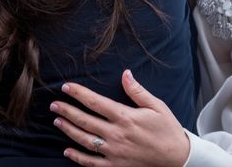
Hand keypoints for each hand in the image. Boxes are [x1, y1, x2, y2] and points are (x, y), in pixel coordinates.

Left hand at [50, 70, 188, 166]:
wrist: (178, 159)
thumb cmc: (167, 130)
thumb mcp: (156, 106)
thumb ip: (137, 90)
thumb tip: (125, 73)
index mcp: (126, 117)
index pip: (95, 102)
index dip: (79, 94)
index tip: (66, 87)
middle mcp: (117, 135)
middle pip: (85, 120)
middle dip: (67, 111)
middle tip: (54, 104)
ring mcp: (114, 152)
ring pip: (85, 140)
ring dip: (68, 130)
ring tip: (57, 121)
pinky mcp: (116, 166)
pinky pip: (92, 163)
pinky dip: (77, 157)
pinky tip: (67, 150)